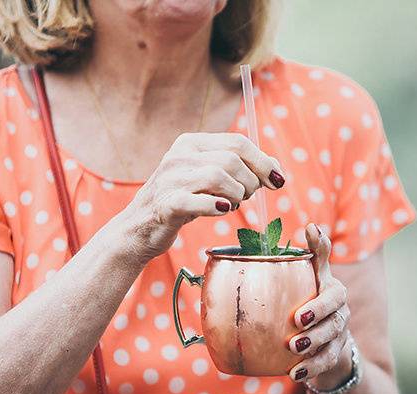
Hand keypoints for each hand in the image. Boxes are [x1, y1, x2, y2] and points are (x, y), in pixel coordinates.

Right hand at [119, 132, 284, 260]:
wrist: (139, 228)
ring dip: (236, 195)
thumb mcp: (208, 179)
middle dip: (250, 182)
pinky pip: (198, 201)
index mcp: (191, 143)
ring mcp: (170, 179)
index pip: (237, 142)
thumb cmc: (181, 201)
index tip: (277, 181)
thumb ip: (239, 169)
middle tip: (247, 198)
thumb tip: (276, 168)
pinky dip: (217, 206)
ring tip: (231, 205)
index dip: (263, 162)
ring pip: (218, 177)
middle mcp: (179, 156)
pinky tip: (222, 210)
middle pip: (231, 160)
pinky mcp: (166, 204)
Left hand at [287, 224, 351, 384]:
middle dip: (318, 316)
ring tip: (293, 348)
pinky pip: (326, 361)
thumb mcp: (310, 277)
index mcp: (332, 290)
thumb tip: (312, 224)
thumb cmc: (311, 301)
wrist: (324, 340)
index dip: (321, 294)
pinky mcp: (335, 355)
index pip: (332, 287)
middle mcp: (340, 311)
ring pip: (332, 338)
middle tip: (297, 321)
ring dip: (313, 344)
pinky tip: (294, 373)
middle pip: (335, 313)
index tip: (302, 301)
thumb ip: (312, 254)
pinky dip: (311, 368)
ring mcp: (340, 334)